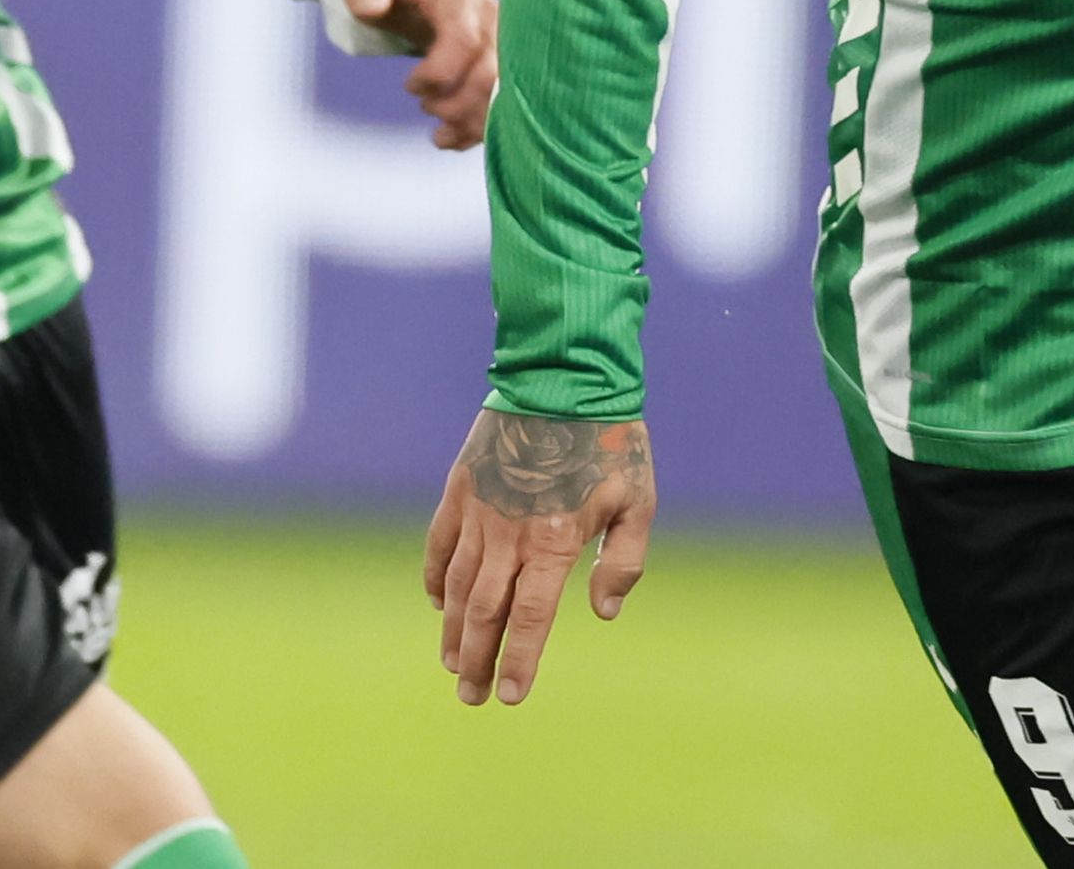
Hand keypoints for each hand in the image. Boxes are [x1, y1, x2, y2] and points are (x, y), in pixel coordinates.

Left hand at [343, 0, 498, 149]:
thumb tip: (371, 8)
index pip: (465, 41)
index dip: (438, 74)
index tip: (409, 86)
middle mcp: (491, 19)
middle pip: (492, 73)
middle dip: (457, 103)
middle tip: (426, 107)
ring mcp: (502, 40)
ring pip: (504, 92)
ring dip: (472, 120)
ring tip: (438, 127)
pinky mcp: (504, 60)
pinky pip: (504, 101)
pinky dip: (479, 128)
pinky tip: (450, 137)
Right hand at [424, 409, 655, 705]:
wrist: (565, 378)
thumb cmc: (611, 441)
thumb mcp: (638, 500)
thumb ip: (623, 561)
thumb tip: (603, 613)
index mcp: (554, 542)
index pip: (530, 618)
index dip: (518, 660)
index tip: (510, 696)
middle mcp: (509, 535)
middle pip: (485, 614)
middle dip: (477, 660)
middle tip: (471, 696)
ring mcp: (479, 513)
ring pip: (456, 588)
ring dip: (453, 630)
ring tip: (453, 664)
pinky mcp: (460, 490)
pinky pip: (439, 546)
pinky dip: (435, 579)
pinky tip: (437, 605)